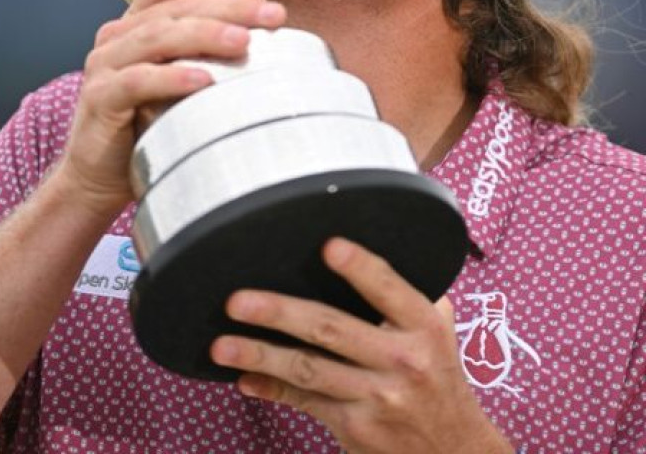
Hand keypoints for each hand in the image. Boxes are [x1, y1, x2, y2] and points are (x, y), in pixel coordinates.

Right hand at [55, 0, 285, 221]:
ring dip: (205, 35)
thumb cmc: (149, 124)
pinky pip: (137, 81)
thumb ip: (211, 43)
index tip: (257, 1)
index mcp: (138, 21)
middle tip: (272, 16)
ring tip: (243, 42)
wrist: (99, 179)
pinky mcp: (100, 98)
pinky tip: (203, 80)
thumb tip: (259, 6)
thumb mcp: (185, 77)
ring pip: (158, 35)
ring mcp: (105, 64)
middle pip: (176, 6)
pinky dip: (172, 78)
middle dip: (228, 8)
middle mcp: (118, 35)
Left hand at [211, 239, 513, 453]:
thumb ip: (412, 296)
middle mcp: (401, 360)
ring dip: (261, 355)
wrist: (457, 453)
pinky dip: (272, 389)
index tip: (328, 247)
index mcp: (424, 326)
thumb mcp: (441, 333)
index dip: (359, 267)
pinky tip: (244, 379)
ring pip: (308, 370)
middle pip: (331, 329)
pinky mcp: (356, 427)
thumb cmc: (439, 380)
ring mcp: (377, 398)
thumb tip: (371, 250)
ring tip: (222, 345)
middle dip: (280, 313)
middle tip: (238, 300)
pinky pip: (305, 401)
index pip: (389, 289)